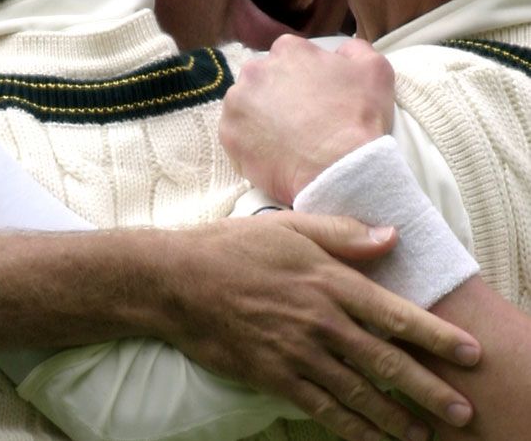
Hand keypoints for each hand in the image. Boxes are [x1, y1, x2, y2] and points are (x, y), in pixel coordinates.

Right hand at [160, 211, 478, 440]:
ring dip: (396, 417)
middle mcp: (320, 319)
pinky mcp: (274, 376)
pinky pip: (322, 409)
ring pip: (359, 392)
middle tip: (463, 412)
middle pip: (385, 360)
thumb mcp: (291, 227)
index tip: (469, 353)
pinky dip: (352, 429)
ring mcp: (298, 352)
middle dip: (429, 389)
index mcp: (328, 279)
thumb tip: (392, 236)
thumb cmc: (235, 247)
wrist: (180, 281)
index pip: (394, 312)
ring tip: (425, 435)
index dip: (435, 335)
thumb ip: (343, 233)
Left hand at [220, 35, 394, 201]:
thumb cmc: (358, 118)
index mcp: (287, 49)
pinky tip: (272, 153)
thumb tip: (340, 51)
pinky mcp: (228, 134)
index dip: (303, 79)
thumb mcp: (375, 70)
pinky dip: (251, 143)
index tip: (313, 98)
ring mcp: (237, 102)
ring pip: (246, 106)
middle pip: (264, 79)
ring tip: (285, 139)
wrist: (340, 168)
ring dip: (260, 117)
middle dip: (278, 95)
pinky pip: (237, 135)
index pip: (290, 58)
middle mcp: (255, 69)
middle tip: (299, 120)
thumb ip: (354, 50)